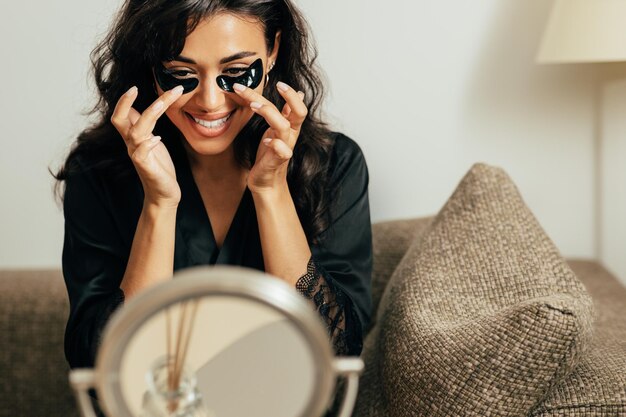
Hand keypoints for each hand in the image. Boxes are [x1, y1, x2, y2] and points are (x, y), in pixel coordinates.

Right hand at [110, 85, 183, 207]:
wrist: (163, 193)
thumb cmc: (159, 166)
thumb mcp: (152, 141)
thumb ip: (144, 126)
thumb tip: (138, 108)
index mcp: (133, 137)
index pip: (120, 115)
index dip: (124, 101)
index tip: (134, 86)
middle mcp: (132, 144)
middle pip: (121, 120)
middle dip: (126, 102)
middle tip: (137, 87)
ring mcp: (138, 155)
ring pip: (136, 132)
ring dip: (149, 115)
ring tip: (162, 103)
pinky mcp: (146, 167)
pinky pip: (141, 154)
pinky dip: (148, 144)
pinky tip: (157, 138)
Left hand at [233, 81, 307, 192]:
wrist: (266, 181)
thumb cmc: (270, 154)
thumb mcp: (277, 129)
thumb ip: (285, 112)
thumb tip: (299, 93)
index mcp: (290, 127)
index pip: (298, 107)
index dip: (291, 94)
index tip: (278, 82)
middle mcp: (290, 135)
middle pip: (297, 112)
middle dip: (288, 97)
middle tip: (275, 84)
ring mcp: (285, 148)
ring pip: (284, 127)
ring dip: (270, 114)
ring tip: (253, 106)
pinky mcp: (277, 161)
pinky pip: (282, 151)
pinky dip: (275, 144)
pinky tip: (265, 141)